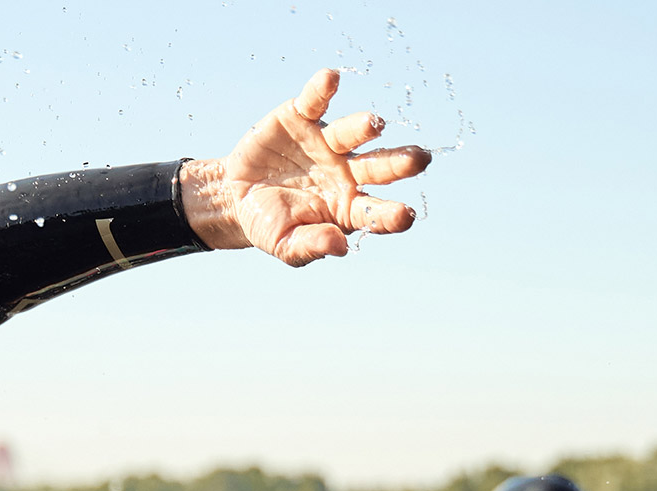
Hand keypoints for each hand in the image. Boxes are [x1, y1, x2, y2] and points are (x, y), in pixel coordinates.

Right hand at [181, 69, 431, 265]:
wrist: (237, 196)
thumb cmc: (268, 224)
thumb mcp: (285, 244)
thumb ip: (311, 246)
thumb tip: (339, 245)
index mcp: (347, 206)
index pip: (374, 211)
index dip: (390, 215)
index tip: (406, 215)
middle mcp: (345, 172)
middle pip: (377, 168)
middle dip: (399, 164)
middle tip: (420, 159)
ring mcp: (326, 143)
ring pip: (352, 133)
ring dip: (364, 127)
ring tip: (374, 124)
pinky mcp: (301, 117)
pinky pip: (315, 101)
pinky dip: (322, 89)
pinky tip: (330, 78)